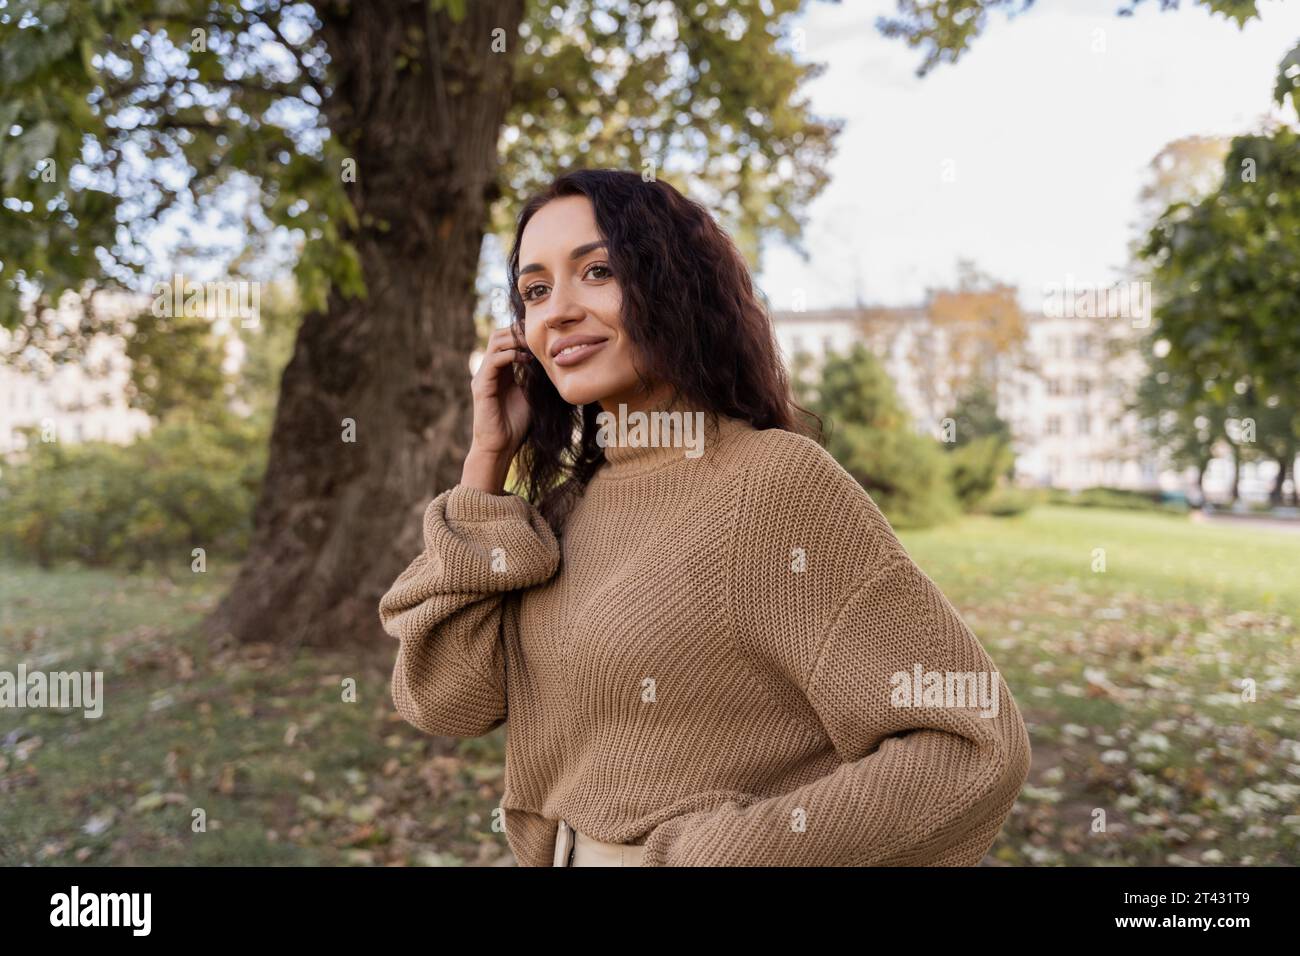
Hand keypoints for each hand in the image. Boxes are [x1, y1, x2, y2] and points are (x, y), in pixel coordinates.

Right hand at [462, 325, 532, 492]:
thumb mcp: (531, 395)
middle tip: (539, 337)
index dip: (523, 333)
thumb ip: (535, 378)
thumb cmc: (516, 424)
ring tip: (534, 346)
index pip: (507, 340)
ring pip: (495, 343)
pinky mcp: (481, 386)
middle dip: (519, 332)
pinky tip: (526, 360)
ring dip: (516, 340)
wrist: (501, 446)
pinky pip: (493, 361)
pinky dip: (510, 355)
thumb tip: (554, 362)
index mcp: (501, 371)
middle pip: (499, 335)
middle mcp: (489, 370)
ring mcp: (483, 376)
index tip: (544, 335)